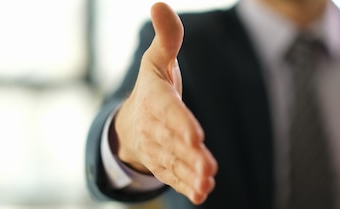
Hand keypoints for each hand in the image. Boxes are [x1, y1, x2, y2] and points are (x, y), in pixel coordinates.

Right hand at [111, 2, 216, 204]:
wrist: (130, 122)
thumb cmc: (152, 87)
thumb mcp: (157, 61)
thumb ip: (166, 38)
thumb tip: (159, 4)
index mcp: (155, 100)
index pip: (168, 112)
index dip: (180, 124)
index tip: (195, 135)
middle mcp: (154, 127)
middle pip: (173, 143)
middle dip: (190, 156)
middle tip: (208, 168)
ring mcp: (157, 149)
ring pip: (174, 163)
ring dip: (190, 175)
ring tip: (206, 185)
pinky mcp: (163, 164)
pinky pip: (172, 176)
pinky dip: (185, 186)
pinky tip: (200, 195)